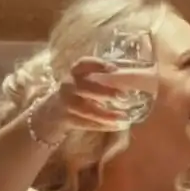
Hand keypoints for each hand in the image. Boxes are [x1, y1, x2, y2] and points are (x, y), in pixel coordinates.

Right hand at [30, 57, 154, 137]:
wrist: (49, 114)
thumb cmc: (76, 96)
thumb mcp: (85, 84)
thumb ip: (104, 81)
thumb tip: (139, 80)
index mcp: (75, 74)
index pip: (82, 64)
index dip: (97, 64)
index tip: (114, 68)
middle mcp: (68, 86)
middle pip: (85, 86)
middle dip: (104, 91)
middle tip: (124, 96)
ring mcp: (64, 103)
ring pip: (85, 108)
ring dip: (105, 114)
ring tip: (123, 118)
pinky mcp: (65, 119)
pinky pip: (84, 123)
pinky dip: (101, 125)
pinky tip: (116, 126)